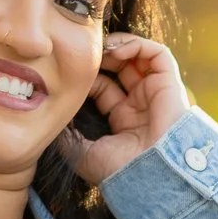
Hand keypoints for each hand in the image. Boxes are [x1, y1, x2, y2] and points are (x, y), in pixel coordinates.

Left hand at [66, 33, 191, 183]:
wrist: (148, 173)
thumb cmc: (118, 169)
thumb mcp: (83, 154)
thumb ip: (66, 136)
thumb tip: (48, 121)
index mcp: (122, 121)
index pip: (104, 88)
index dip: (88, 76)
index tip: (71, 71)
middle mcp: (140, 105)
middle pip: (121, 69)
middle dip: (103, 57)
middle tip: (86, 53)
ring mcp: (155, 94)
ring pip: (139, 57)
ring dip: (118, 46)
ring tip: (101, 47)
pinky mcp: (169, 84)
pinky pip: (157, 54)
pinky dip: (137, 45)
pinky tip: (116, 51)